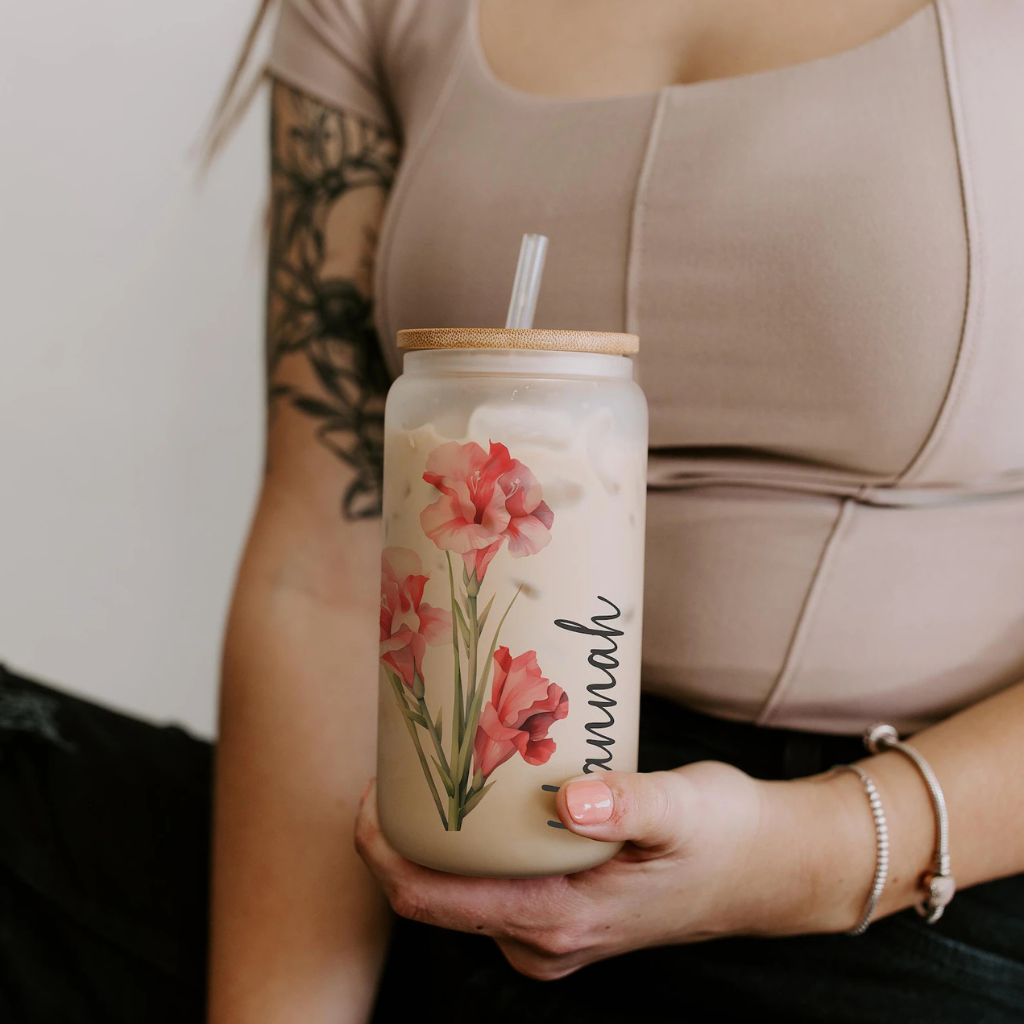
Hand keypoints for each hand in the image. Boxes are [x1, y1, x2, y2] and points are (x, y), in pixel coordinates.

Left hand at [354, 763, 868, 979]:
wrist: (767, 869)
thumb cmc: (726, 835)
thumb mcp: (683, 807)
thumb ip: (627, 802)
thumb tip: (570, 802)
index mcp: (559, 919)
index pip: (431, 901)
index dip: (382, 849)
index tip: (372, 788)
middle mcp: (542, 940)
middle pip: (433, 895)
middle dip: (403, 833)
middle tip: (407, 757)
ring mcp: (549, 934)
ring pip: (460, 889)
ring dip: (438, 835)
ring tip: (440, 765)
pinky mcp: (560, 916)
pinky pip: (489, 884)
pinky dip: (471, 843)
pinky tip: (482, 796)